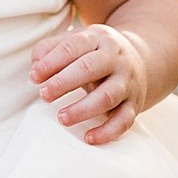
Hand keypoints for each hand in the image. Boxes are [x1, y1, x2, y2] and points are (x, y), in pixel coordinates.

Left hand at [30, 24, 146, 145]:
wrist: (143, 60)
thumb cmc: (96, 53)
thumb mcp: (76, 41)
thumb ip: (51, 49)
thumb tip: (35, 66)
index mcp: (97, 39)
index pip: (73, 46)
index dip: (52, 62)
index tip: (34, 77)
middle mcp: (115, 59)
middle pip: (90, 68)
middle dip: (64, 82)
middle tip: (44, 95)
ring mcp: (127, 83)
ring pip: (107, 96)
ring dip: (83, 109)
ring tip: (62, 118)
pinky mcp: (134, 105)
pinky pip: (124, 120)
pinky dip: (108, 131)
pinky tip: (89, 137)